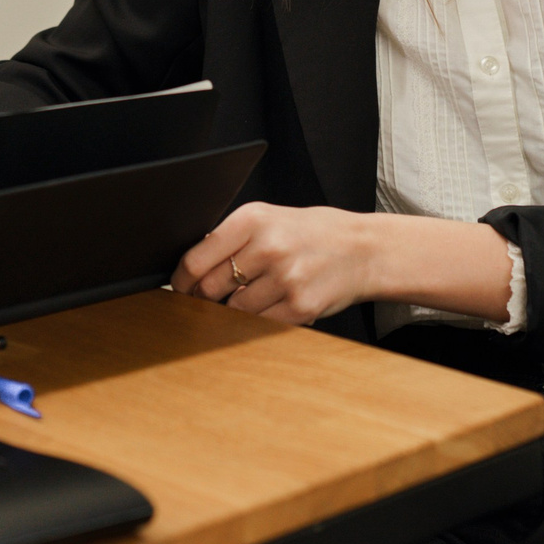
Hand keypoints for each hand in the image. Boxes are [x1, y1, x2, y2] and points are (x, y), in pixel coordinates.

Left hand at [172, 202, 373, 326]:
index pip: (197, 259)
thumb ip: (232, 238)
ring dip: (233, 310)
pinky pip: (258, 324)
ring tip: (253, 295)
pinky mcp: (299, 307)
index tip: (180, 287)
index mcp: (253, 219)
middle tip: (211, 297)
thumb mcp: (270, 219)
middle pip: (210, 288)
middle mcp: (268, 247)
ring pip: (233, 310)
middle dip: (205, 297)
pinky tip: (270, 305)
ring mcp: (285, 279)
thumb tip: (190, 269)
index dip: (181, 280)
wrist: (363, 250)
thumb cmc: (313, 234)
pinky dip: (256, 320)